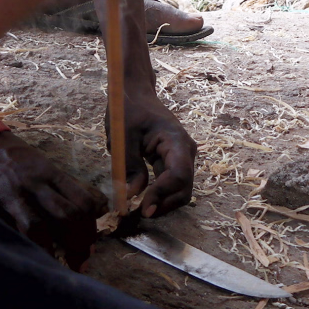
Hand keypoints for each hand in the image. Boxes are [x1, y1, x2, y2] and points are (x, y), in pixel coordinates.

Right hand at [0, 132, 103, 268]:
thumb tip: (99, 207)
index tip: (90, 244)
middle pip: (65, 216)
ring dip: (50, 252)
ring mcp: (6, 194)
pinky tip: (25, 259)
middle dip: (77, 243)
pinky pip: (4, 232)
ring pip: (37, 228)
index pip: (81, 201)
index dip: (90, 227)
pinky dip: (18, 248)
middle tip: (80, 262)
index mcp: (46, 171)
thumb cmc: (7, 155)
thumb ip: (62, 185)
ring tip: (55, 266)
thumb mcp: (37, 162)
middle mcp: (30, 182)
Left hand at [121, 86, 196, 217]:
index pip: (179, 175)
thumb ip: (129, 165)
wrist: (136, 93)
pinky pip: (172, 185)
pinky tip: (143, 200)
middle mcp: (185, 152)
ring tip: (139, 209)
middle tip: (139, 214)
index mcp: (176, 140)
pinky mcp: (173, 163)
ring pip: (181, 190)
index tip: (142, 208)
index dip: (163, 194)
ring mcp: (182, 158)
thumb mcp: (123, 136)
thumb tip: (132, 196)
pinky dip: (161, 196)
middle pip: (184, 188)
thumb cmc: (129, 109)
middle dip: (165, 204)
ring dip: (163, 203)